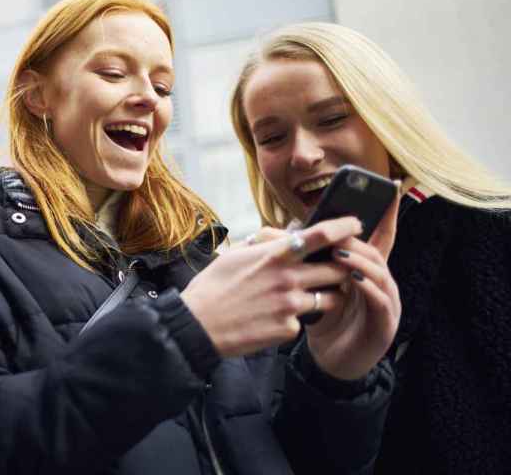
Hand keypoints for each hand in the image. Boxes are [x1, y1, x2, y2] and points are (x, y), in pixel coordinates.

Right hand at [181, 217, 360, 357]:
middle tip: (339, 269)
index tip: (356, 224)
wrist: (197, 325)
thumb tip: (285, 234)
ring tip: (311, 296)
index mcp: (274, 255)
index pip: (320, 235)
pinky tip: (275, 318)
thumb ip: (264, 243)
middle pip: (337, 269)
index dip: (344, 226)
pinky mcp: (289, 329)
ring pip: (331, 298)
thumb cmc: (212, 287)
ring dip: (328, 296)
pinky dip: (296, 319)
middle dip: (343, 268)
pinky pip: (305, 322)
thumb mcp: (234, 255)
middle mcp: (287, 278)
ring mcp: (290, 305)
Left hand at [304, 191, 401, 379]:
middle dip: (359, 238)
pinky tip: (354, 280)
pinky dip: (368, 288)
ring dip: (359, 260)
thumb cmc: (324, 320)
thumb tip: (284, 231)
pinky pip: (381, 301)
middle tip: (340, 228)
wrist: (330, 362)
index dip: (385, 213)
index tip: (387, 187)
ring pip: (380, 273)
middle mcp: (380, 282)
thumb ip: (308, 260)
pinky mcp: (385, 324)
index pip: (378, 236)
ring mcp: (387, 303)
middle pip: (376, 250)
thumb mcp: (315, 286)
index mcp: (365, 271)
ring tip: (340, 253)